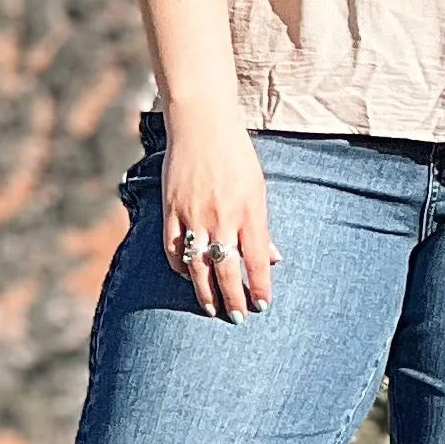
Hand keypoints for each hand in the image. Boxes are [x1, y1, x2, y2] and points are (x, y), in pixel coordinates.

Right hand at [159, 105, 277, 317]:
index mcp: (249, 211)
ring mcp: (194, 215)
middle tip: (237, 318)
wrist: (202, 125)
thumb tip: (273, 259)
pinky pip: (174, 248)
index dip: (259, 286)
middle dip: (233, 298)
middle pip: (227, 269)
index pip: (256, 260)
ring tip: (212, 308)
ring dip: (205, 291)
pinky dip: (181, 267)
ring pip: (198, 265)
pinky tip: (188, 277)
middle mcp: (222, 217)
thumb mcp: (258, 189)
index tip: (262, 305)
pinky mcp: (171, 210)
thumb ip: (262, 227)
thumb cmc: (236, 156)